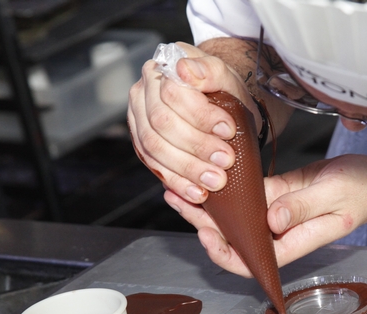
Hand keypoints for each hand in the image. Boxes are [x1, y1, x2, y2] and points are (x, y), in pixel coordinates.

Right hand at [127, 42, 260, 205]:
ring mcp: (139, 120)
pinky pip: (154, 166)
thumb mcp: (226, 75)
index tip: (228, 130)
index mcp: (162, 68)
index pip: (172, 93)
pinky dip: (177, 182)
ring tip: (215, 181)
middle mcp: (143, 92)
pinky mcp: (142, 145)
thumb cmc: (222, 89)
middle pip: (162, 123)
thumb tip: (185, 70)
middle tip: (225, 161)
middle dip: (197, 146)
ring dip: (187, 169)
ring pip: (154, 148)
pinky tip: (196, 192)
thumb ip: (210, 70)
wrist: (220, 106)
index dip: (201, 115)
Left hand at [164, 154, 366, 276]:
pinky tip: (208, 174)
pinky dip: (228, 189)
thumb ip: (302, 207)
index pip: (255, 260)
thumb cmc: (366, 190)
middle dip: (204, 224)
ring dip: (210, 205)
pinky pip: (248, 196)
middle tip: (177, 198)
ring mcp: (280, 213)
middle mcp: (284, 232)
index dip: (226, 254)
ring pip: (237, 217)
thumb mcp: (335, 195)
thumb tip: (270, 220)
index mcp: (298, 240)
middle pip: (237, 239)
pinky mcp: (279, 195)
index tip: (207, 235)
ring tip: (180, 186)